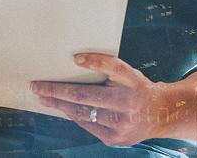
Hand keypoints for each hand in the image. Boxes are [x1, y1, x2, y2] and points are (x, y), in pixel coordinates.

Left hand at [31, 53, 168, 146]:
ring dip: (59, 104)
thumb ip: (107, 65)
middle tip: (37, 86)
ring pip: (82, 113)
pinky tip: (62, 107)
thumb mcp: (128, 73)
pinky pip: (86, 125)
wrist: (159, 115)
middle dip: (56, 91)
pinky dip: (73, 115)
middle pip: (85, 96)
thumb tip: (75, 60)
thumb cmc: (137, 88)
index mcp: (131, 85)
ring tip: (43, 97)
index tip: (74, 59)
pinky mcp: (114, 139)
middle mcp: (126, 106)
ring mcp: (120, 126)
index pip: (111, 68)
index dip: (93, 62)